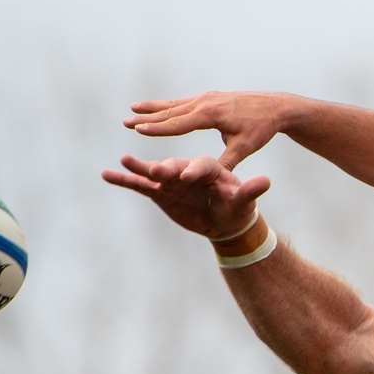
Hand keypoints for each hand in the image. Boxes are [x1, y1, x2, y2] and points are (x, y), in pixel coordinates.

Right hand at [101, 154, 271, 239]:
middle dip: (166, 168)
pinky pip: (139, 182)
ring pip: (155, 170)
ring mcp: (171, 178)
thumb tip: (266, 183)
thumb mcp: (245, 200)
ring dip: (141, 165)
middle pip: (176, 166)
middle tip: (157, 170)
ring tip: (125, 159)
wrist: (226, 214)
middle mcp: (188, 168)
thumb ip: (250, 191)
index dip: (195, 170)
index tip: (187, 176)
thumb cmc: (237, 204)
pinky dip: (124, 178)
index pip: (203, 166)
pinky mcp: (160, 188)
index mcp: (211, 167)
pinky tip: (107, 174)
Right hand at [125, 92, 296, 168]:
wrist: (276, 107)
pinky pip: (184, 102)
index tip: (137, 129)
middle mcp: (206, 103)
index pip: (179, 123)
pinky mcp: (210, 98)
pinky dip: (167, 105)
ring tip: (132, 109)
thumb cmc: (261, 129)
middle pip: (171, 112)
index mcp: (211, 115)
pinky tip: (156, 107)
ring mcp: (207, 99)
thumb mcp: (244, 147)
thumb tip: (212, 177)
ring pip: (174, 105)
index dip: (157, 128)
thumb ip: (226, 161)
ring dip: (153, 108)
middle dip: (147, 118)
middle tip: (125, 122)